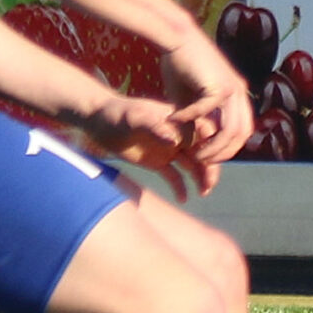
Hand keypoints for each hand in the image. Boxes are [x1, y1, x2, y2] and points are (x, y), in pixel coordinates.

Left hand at [78, 94, 216, 199]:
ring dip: (200, 179)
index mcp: (178, 120)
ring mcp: (170, 150)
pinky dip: (180, 187)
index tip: (210, 159)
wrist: (100, 122)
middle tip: (210, 184)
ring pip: (192, 166)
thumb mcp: (135, 116)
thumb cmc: (118, 113)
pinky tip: (183, 199)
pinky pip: (174, 177)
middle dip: (209, 167)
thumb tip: (174, 141)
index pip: (203, 131)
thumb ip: (154, 126)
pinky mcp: (158, 163)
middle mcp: (178, 135)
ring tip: (203, 193)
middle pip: (202, 151)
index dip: (212, 144)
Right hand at [161, 32, 253, 170]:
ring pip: (231, 130)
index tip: (207, 156)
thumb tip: (191, 142)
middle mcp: (240, 92)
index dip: (228, 148)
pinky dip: (188, 119)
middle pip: (241, 134)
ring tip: (192, 151)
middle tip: (201, 161)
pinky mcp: (219, 84)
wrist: (177, 37)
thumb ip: (194, 119)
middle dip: (223, 152)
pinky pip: (206, 111)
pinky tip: (172, 119)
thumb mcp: (188, 100)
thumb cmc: (180, 65)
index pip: (242, 130)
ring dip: (212, 145)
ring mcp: (233, 88)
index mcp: (237, 95)